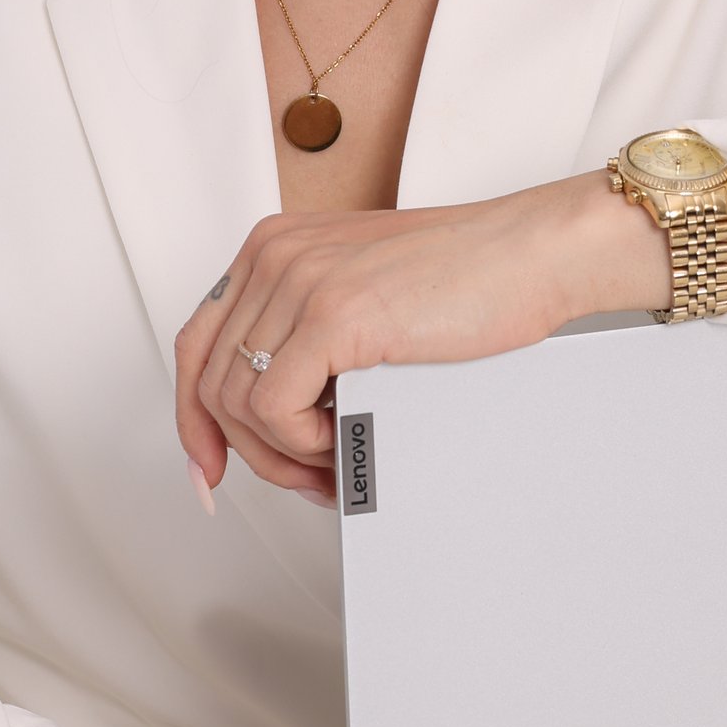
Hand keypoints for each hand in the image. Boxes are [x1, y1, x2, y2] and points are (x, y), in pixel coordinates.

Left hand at [174, 173, 726, 500]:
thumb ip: (306, 331)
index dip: (195, 417)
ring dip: (284, 454)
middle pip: (210, 382)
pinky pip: (274, 408)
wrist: (531, 255)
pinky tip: (348, 438)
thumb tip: (267, 415)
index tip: (209, 470)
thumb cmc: (469, 279)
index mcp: (274, 246)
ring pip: (237, 403)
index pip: (197, 344)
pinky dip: (304, 443)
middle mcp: (274, 256)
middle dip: (252, 452)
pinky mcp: (331, 315)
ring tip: (337, 460)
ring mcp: (299, 281)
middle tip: (306, 480)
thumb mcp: (361, 293)